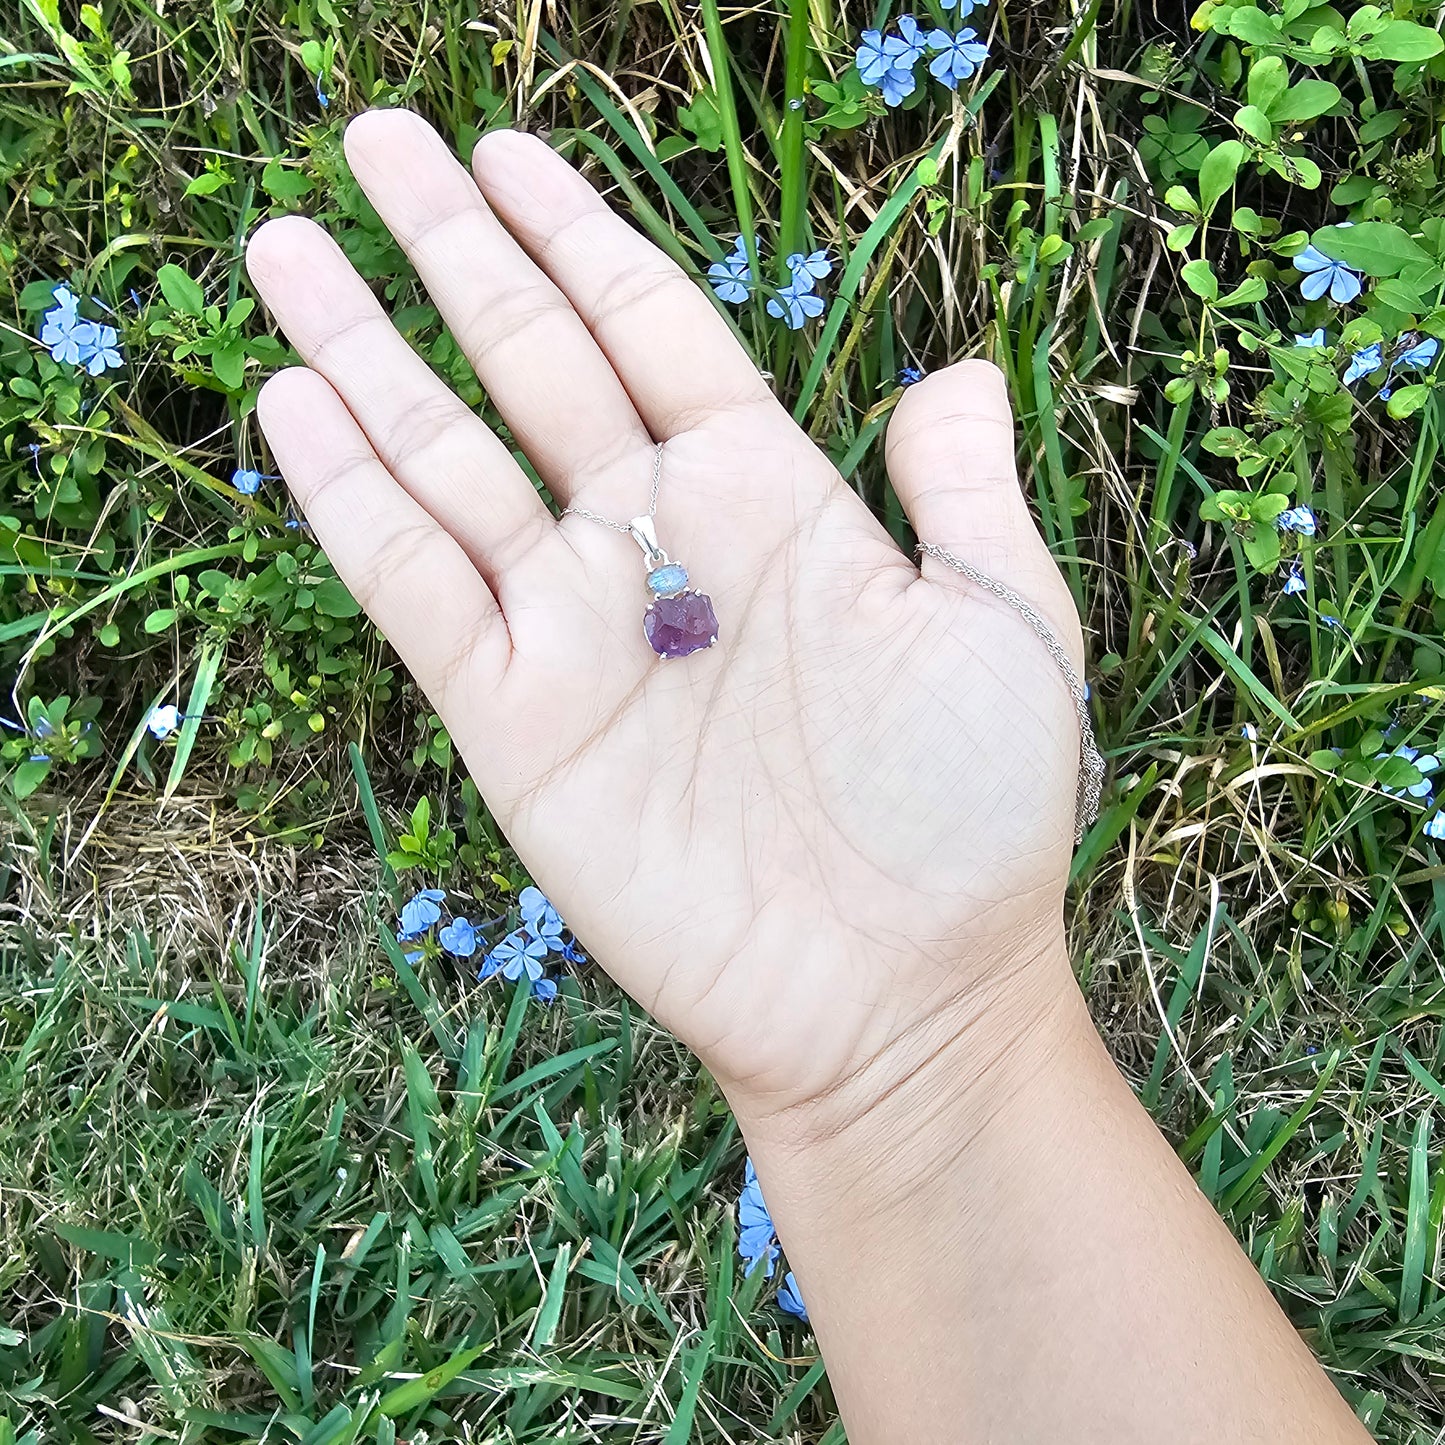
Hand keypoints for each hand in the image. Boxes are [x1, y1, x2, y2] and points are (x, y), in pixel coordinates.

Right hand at [247, 109, 1085, 1132]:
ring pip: (448, 459)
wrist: (899, 993)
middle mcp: (660, 544)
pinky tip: (294, 404)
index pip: (650, 330)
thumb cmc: (970, 819)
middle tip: (370, 139)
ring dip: (366, 353)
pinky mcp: (517, 720)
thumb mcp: (1004, 626)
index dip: (577, 237)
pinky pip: (416, 586)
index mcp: (771, 499)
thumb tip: (958, 369)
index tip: (505, 153)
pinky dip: (352, 500)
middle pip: (531, 362)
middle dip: (451, 252)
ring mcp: (579, 629)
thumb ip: (964, 491)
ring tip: (287, 246)